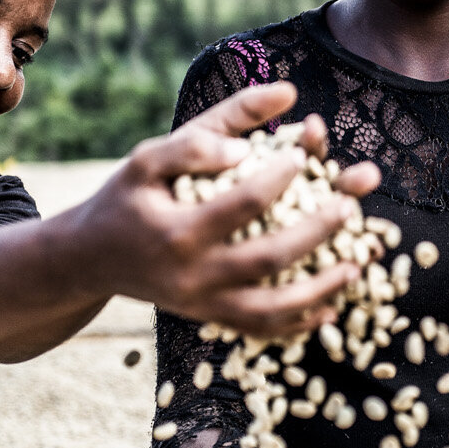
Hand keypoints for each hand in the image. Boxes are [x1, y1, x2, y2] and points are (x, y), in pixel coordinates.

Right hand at [74, 82, 380, 339]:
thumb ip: (206, 133)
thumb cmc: (126, 197)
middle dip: (317, 232)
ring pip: (272, 307)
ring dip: (320, 289)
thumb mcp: (150, 156)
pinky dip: (297, 323)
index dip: (280, 177)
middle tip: (350, 206)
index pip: (242, 203)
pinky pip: (260, 329)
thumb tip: (268, 118)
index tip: (304, 154)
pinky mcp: (210, 319)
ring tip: (357, 264)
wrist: (91, 258)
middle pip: (267, 258)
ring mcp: (203, 305)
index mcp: (176, 230)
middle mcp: (192, 275)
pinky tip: (331, 308)